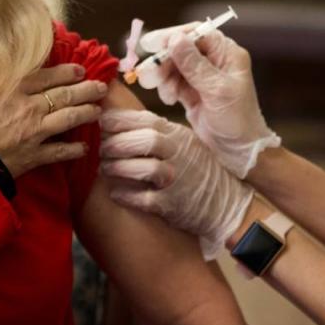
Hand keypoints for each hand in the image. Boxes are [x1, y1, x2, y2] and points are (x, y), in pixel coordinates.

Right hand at [0, 62, 107, 178]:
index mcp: (14, 88)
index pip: (48, 77)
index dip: (68, 73)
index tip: (81, 71)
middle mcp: (30, 107)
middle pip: (66, 95)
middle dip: (87, 90)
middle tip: (101, 87)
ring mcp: (36, 133)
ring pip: (69, 119)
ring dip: (87, 114)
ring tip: (98, 111)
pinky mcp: (34, 156)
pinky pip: (60, 152)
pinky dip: (73, 150)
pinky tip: (84, 149)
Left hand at [99, 109, 252, 259]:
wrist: (225, 203)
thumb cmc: (196, 169)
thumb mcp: (183, 142)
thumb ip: (158, 131)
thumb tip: (119, 120)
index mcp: (178, 135)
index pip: (147, 120)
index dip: (120, 120)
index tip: (100, 122)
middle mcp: (179, 154)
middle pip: (147, 141)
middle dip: (117, 143)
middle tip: (99, 149)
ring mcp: (178, 179)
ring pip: (147, 169)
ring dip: (119, 168)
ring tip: (104, 169)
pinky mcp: (174, 204)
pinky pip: (147, 199)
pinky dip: (127, 196)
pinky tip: (115, 194)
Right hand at [136, 24, 279, 177]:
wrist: (239, 153)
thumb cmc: (237, 121)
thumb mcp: (217, 91)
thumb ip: (194, 65)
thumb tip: (175, 38)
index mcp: (228, 54)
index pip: (197, 34)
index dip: (173, 36)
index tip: (152, 45)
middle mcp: (215, 62)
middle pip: (181, 49)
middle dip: (164, 61)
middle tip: (150, 74)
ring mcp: (203, 77)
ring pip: (174, 66)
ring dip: (164, 77)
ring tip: (167, 94)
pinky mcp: (193, 92)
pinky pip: (173, 82)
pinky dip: (167, 88)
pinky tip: (170, 100)